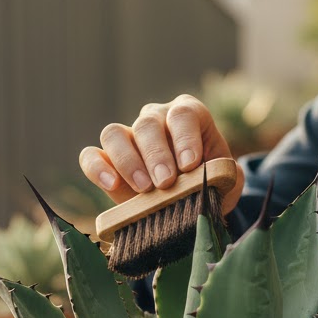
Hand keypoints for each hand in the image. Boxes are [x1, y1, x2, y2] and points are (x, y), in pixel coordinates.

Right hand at [79, 94, 243, 211]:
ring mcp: (128, 136)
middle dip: (157, 155)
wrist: (192, 202)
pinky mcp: (107, 159)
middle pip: (147, 124)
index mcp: (188, 116)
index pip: (183, 114)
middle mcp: (156, 119)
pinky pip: (91, 155)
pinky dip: (97, 168)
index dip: (185, 138)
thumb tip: (221, 175)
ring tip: (144, 189)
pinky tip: (111, 185)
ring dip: (128, 161)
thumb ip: (226, 174)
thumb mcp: (226, 179)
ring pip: (115, 134)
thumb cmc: (211, 184)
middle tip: (166, 183)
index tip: (190, 165)